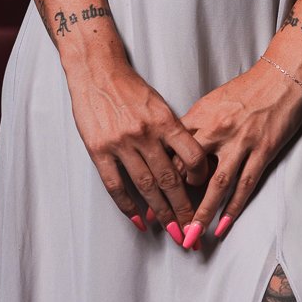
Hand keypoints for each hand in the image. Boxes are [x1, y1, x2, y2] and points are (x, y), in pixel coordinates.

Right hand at [65, 57, 211, 232]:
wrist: (97, 70)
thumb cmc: (130, 87)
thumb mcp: (158, 105)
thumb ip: (171, 132)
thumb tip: (186, 163)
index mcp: (164, 120)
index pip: (192, 155)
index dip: (201, 177)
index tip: (204, 192)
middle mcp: (145, 133)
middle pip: (170, 179)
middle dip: (184, 208)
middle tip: (193, 230)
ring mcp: (121, 143)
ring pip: (146, 187)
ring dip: (161, 213)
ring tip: (171, 231)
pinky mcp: (99, 149)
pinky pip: (116, 185)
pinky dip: (128, 206)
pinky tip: (139, 220)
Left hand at [176, 57, 301, 244]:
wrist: (282, 74)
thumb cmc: (247, 88)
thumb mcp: (213, 101)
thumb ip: (195, 126)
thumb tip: (178, 150)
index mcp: (200, 116)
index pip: (171, 151)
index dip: (158, 176)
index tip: (146, 198)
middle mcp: (216, 130)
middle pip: (189, 170)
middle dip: (175, 201)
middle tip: (164, 225)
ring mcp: (241, 142)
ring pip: (217, 184)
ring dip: (203, 214)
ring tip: (192, 236)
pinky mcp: (263, 150)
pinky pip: (246, 184)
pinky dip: (233, 208)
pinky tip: (222, 226)